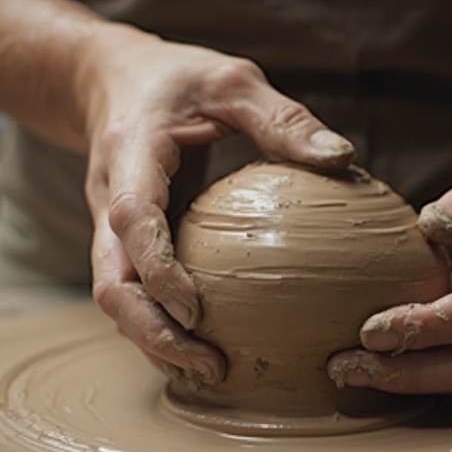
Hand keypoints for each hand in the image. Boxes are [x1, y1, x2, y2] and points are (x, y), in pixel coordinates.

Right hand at [80, 25, 354, 385]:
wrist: (108, 80)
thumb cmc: (176, 79)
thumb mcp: (232, 82)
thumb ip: (283, 119)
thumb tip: (343, 159)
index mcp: (131, 155)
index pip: (133, 220)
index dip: (158, 271)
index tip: (197, 312)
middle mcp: (109, 199)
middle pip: (110, 283)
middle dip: (152, 333)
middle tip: (211, 365)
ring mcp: (109, 227)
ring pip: (115, 298)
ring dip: (154, 342)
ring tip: (212, 372)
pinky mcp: (123, 244)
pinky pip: (133, 294)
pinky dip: (158, 329)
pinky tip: (200, 351)